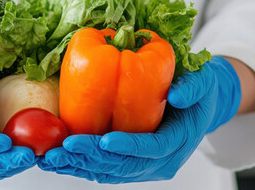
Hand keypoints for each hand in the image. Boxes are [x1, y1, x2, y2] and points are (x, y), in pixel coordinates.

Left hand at [38, 56, 240, 183]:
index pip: (151, 149)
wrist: (200, 108)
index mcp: (177, 142)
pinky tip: (56, 159)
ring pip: (108, 172)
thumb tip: (176, 93)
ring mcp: (144, 168)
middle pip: (123, 166)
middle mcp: (160, 162)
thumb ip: (193, 86)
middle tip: (64, 147)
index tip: (104, 140)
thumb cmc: (199, 92)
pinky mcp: (129, 166)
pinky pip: (102, 169)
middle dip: (91, 158)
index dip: (128, 146)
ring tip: (51, 157)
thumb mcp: (204, 82)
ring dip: (78, 166)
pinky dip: (78, 166)